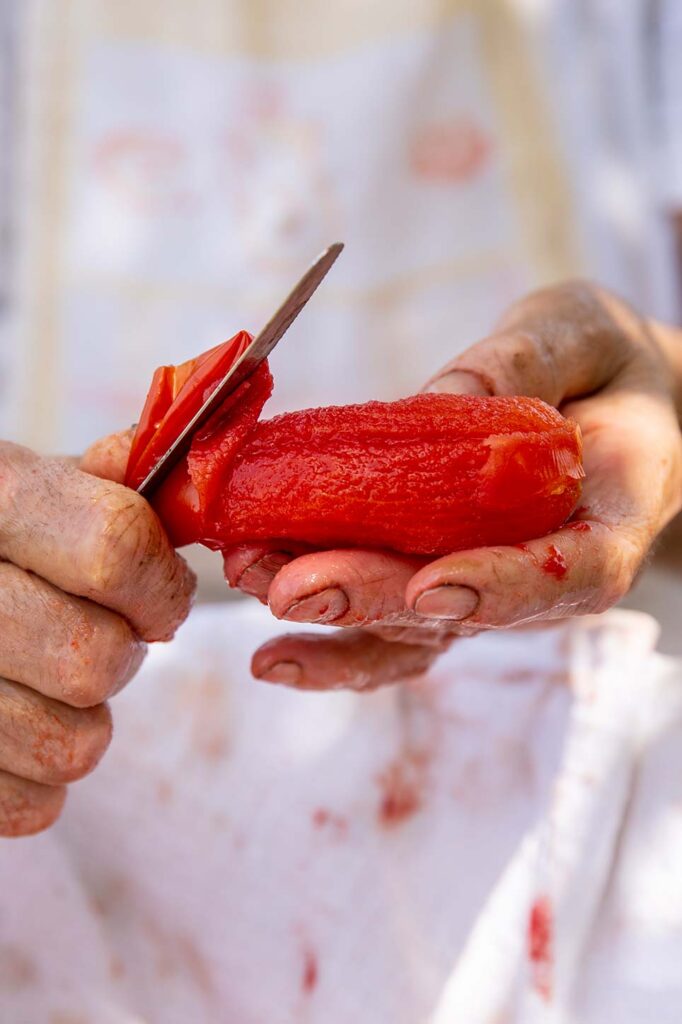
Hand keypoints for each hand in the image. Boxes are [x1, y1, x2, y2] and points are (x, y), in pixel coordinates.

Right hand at [0, 441, 194, 834]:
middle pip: (96, 660)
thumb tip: (193, 489)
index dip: (160, 585)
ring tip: (52, 675)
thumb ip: (113, 485)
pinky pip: (35, 804)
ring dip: (86, 716)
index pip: (115, 550)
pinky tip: (22, 718)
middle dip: (121, 653)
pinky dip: (44, 774)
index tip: (159, 597)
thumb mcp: (35, 487)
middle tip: (99, 633)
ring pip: (74, 745)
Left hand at [224, 281, 681, 690]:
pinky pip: (390, 634)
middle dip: (371, 597)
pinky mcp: (438, 584)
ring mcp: (486, 590)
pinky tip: (268, 661)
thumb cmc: (606, 363)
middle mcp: (543, 578)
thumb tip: (437, 400)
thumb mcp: (581, 334)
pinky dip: (330, 654)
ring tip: (251, 577)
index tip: (432, 583)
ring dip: (328, 613)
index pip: (564, 574)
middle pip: (460, 610)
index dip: (500, 587)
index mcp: (607, 522)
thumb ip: (525, 362)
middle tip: (293, 587)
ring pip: (410, 629)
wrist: (606, 401)